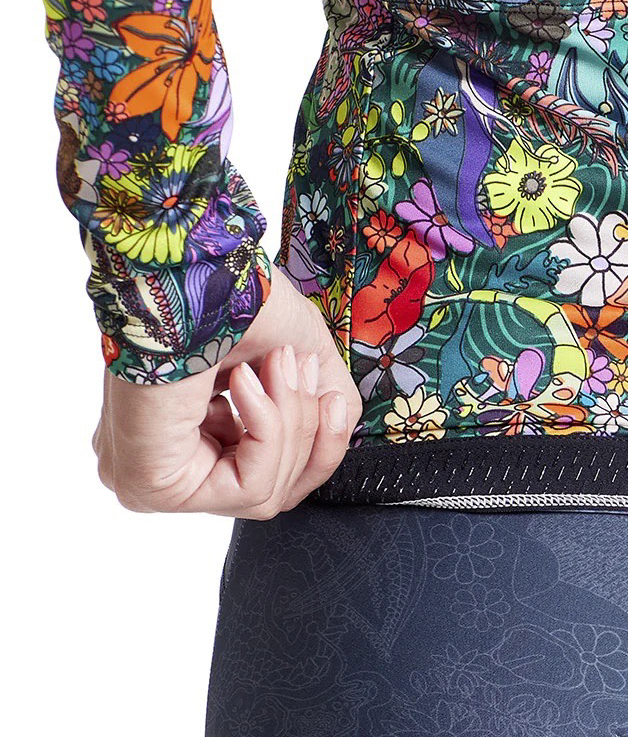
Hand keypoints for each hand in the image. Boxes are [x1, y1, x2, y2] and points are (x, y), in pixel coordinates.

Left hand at [91, 266, 362, 517]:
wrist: (194, 268)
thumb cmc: (235, 297)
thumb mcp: (302, 356)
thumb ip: (324, 402)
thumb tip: (339, 427)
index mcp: (188, 436)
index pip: (270, 479)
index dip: (318, 446)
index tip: (332, 400)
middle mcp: (165, 465)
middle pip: (275, 491)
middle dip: (305, 427)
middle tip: (296, 368)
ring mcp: (153, 483)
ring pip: (266, 494)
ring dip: (292, 421)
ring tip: (276, 365)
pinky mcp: (152, 486)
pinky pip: (247, 488)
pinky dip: (268, 428)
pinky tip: (246, 381)